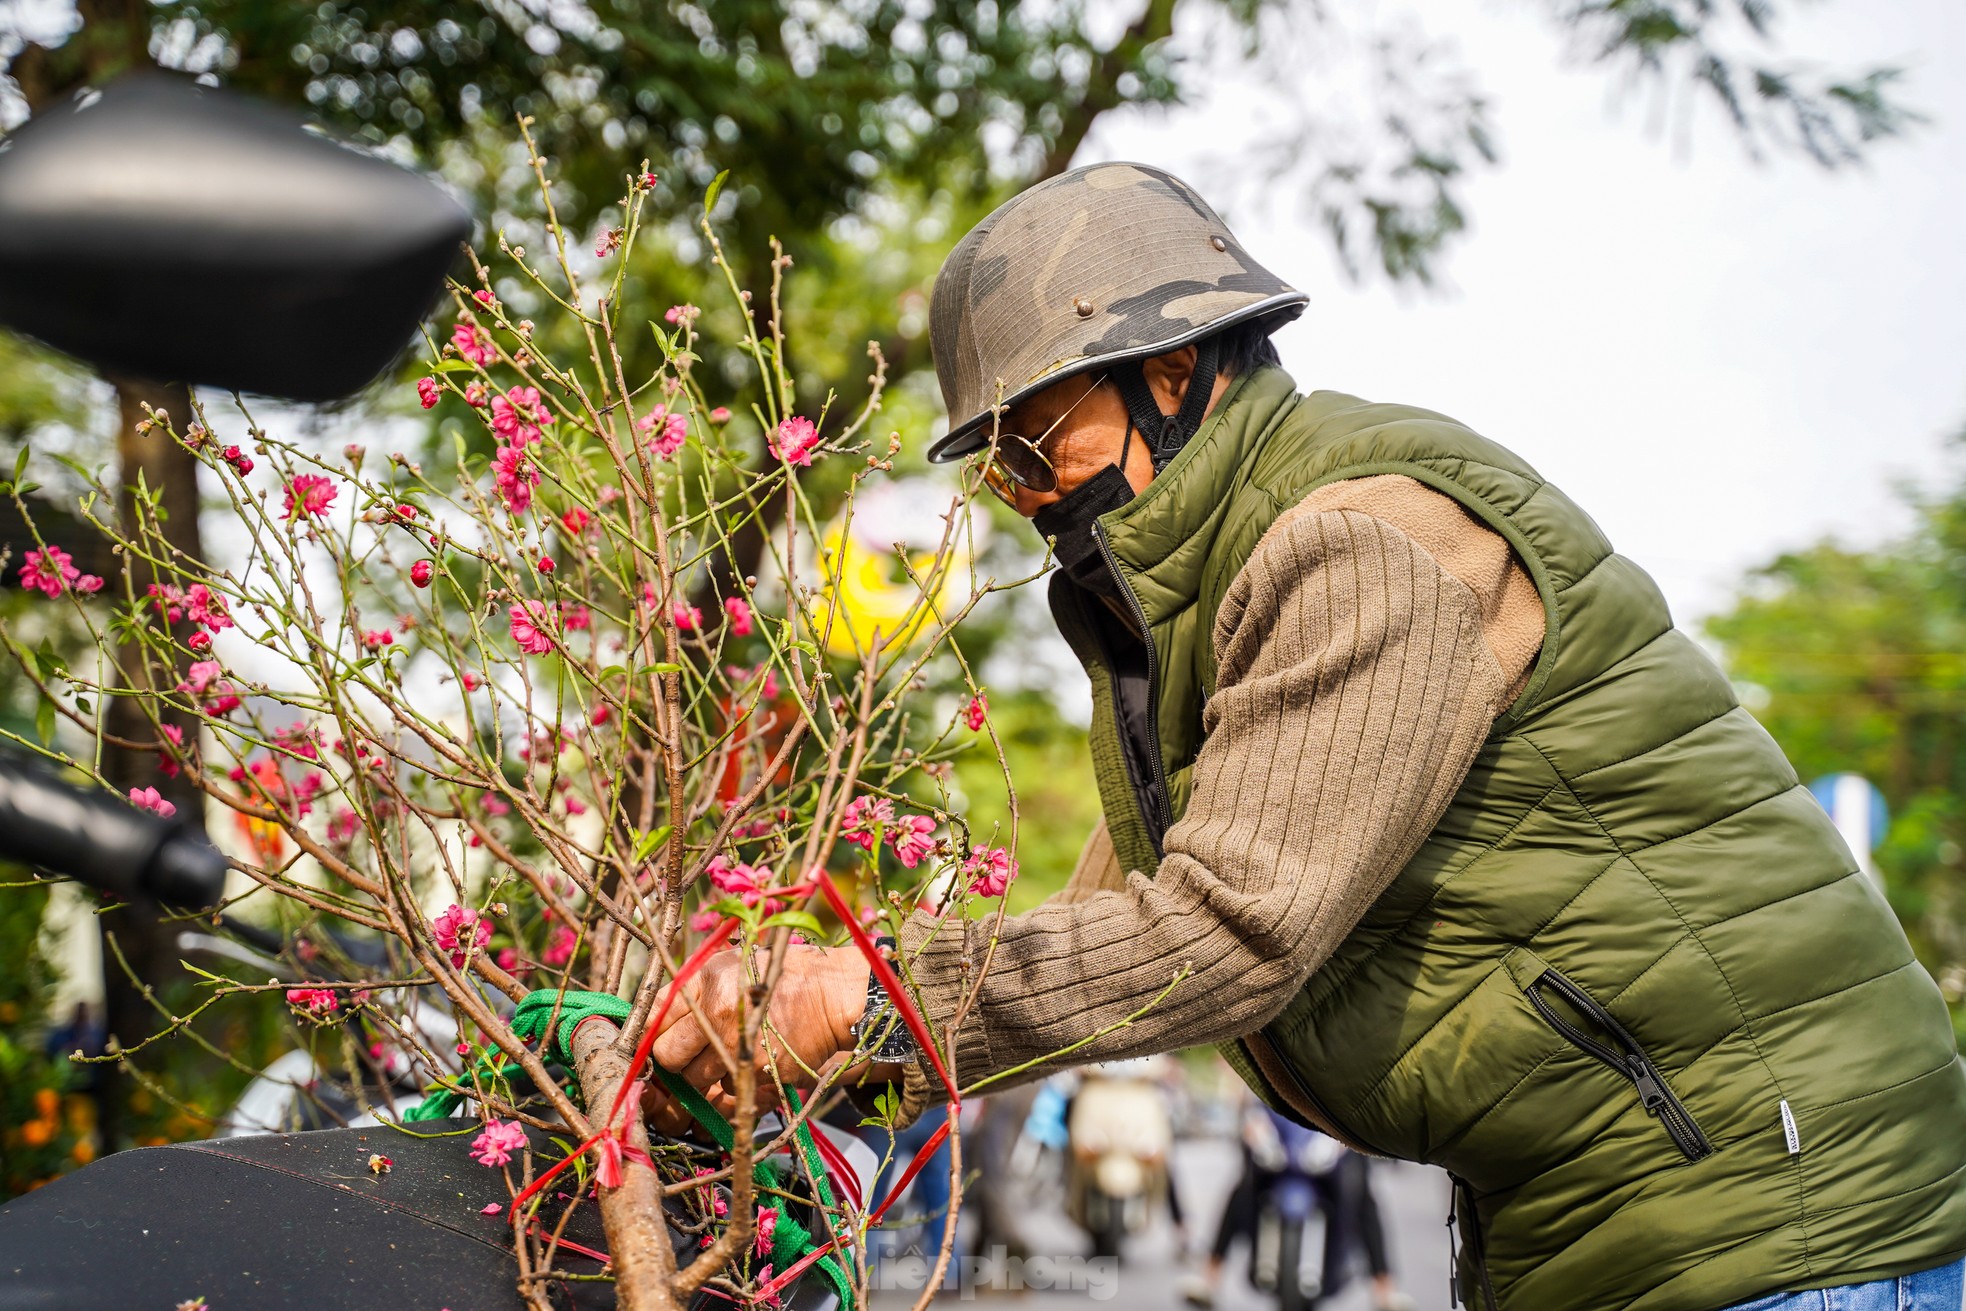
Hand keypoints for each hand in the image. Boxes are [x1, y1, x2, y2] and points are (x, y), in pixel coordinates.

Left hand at [640, 944, 869, 1135]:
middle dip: (675, 1061)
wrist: (831, 997)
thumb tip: (650, 1021)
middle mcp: (718, 1017)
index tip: (657, 1041)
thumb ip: (690, 989)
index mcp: (707, 984)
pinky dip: (732, 1089)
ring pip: (694, 1082)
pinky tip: (745, 1069)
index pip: (654, 1022)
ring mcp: (739, 1050)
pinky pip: (727, 1095)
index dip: (652, 1036)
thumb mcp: (729, 965)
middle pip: (669, 1058)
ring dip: (702, 1078)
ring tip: (723, 1058)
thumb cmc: (779, 977)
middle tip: (690, 1053)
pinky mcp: (759, 1076)